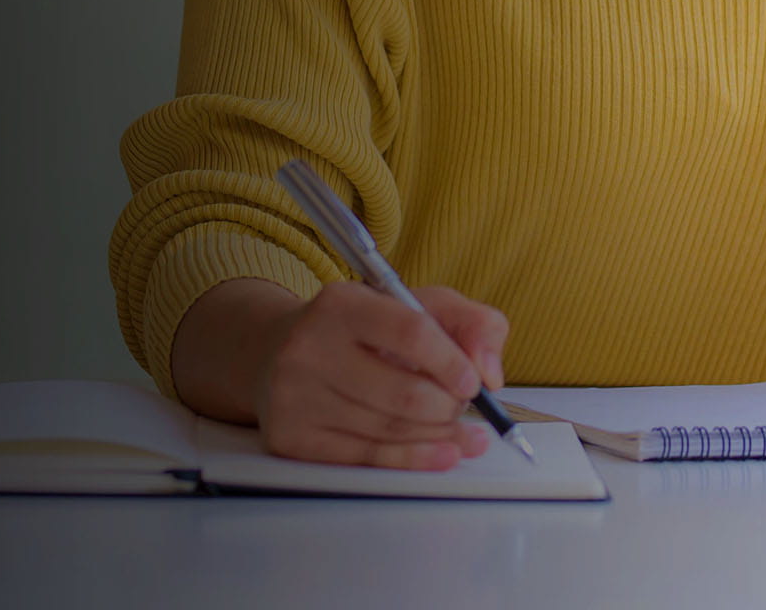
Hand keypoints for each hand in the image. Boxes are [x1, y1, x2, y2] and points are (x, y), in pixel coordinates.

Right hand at [171, 277, 510, 469]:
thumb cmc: (361, 331)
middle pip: (404, 393)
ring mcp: (296, 396)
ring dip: (439, 437)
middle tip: (462, 407)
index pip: (411, 333)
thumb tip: (490, 374)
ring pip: (389, 430)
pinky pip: (366, 458)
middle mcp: (310, 348)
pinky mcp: (291, 437)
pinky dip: (414, 460)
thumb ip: (472, 323)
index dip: (452, 362)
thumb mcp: (417, 306)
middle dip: (448, 407)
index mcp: (341, 304)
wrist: (275, 353)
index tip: (474, 382)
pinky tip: (444, 455)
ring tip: (464, 434)